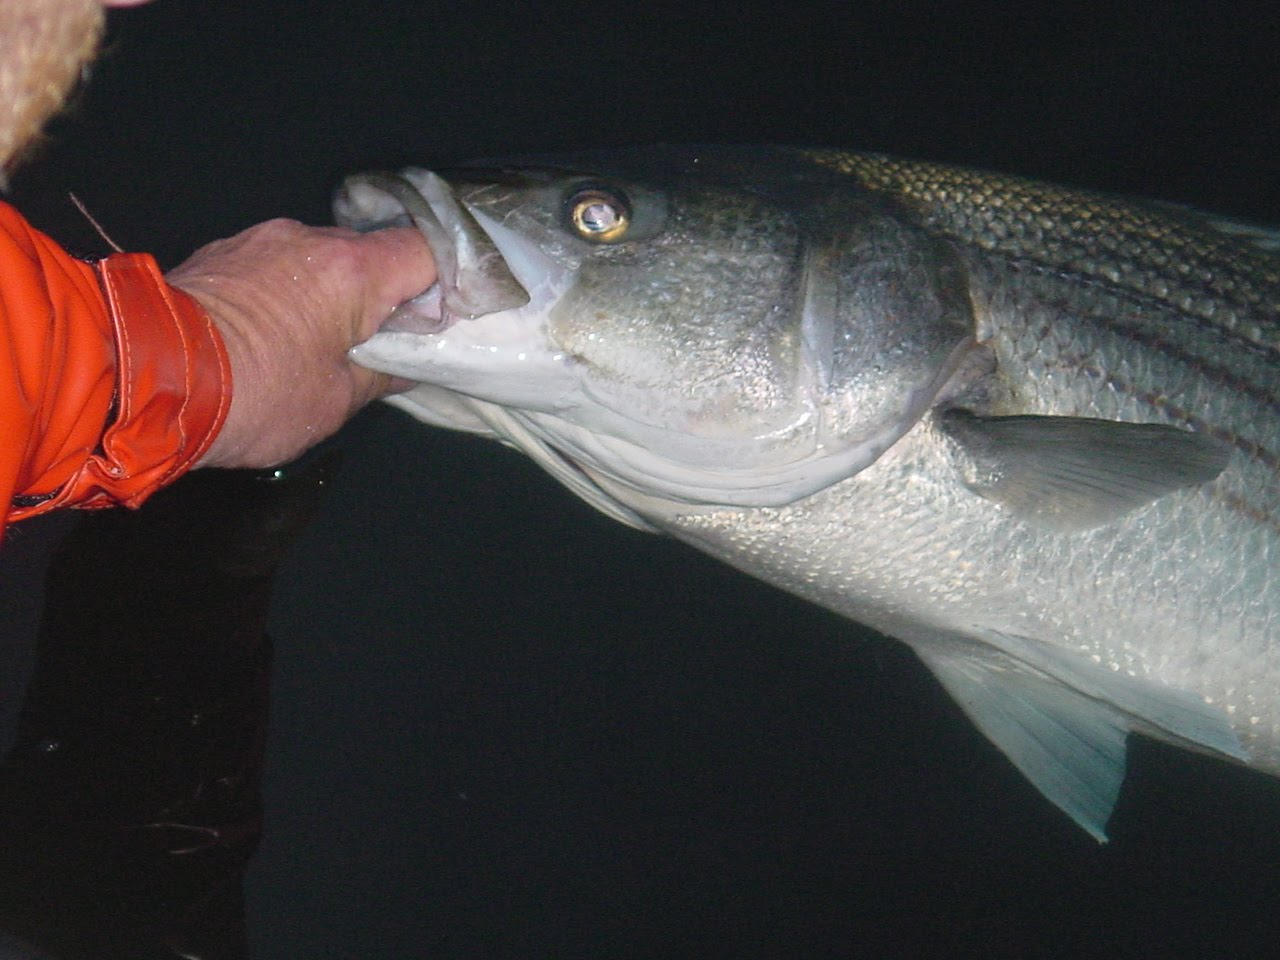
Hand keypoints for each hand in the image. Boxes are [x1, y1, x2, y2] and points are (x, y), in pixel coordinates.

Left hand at [168, 219, 434, 468]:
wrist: (142, 378)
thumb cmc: (255, 395)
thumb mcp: (335, 401)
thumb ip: (384, 372)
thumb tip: (409, 362)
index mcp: (351, 271)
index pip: (427, 251)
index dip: (450, 280)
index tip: (451, 315)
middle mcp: (309, 239)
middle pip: (374, 254)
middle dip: (388, 293)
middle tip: (389, 342)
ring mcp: (261, 239)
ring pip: (323, 259)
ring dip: (335, 293)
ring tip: (326, 343)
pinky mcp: (224, 252)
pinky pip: (280, 265)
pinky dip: (292, 291)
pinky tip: (280, 334)